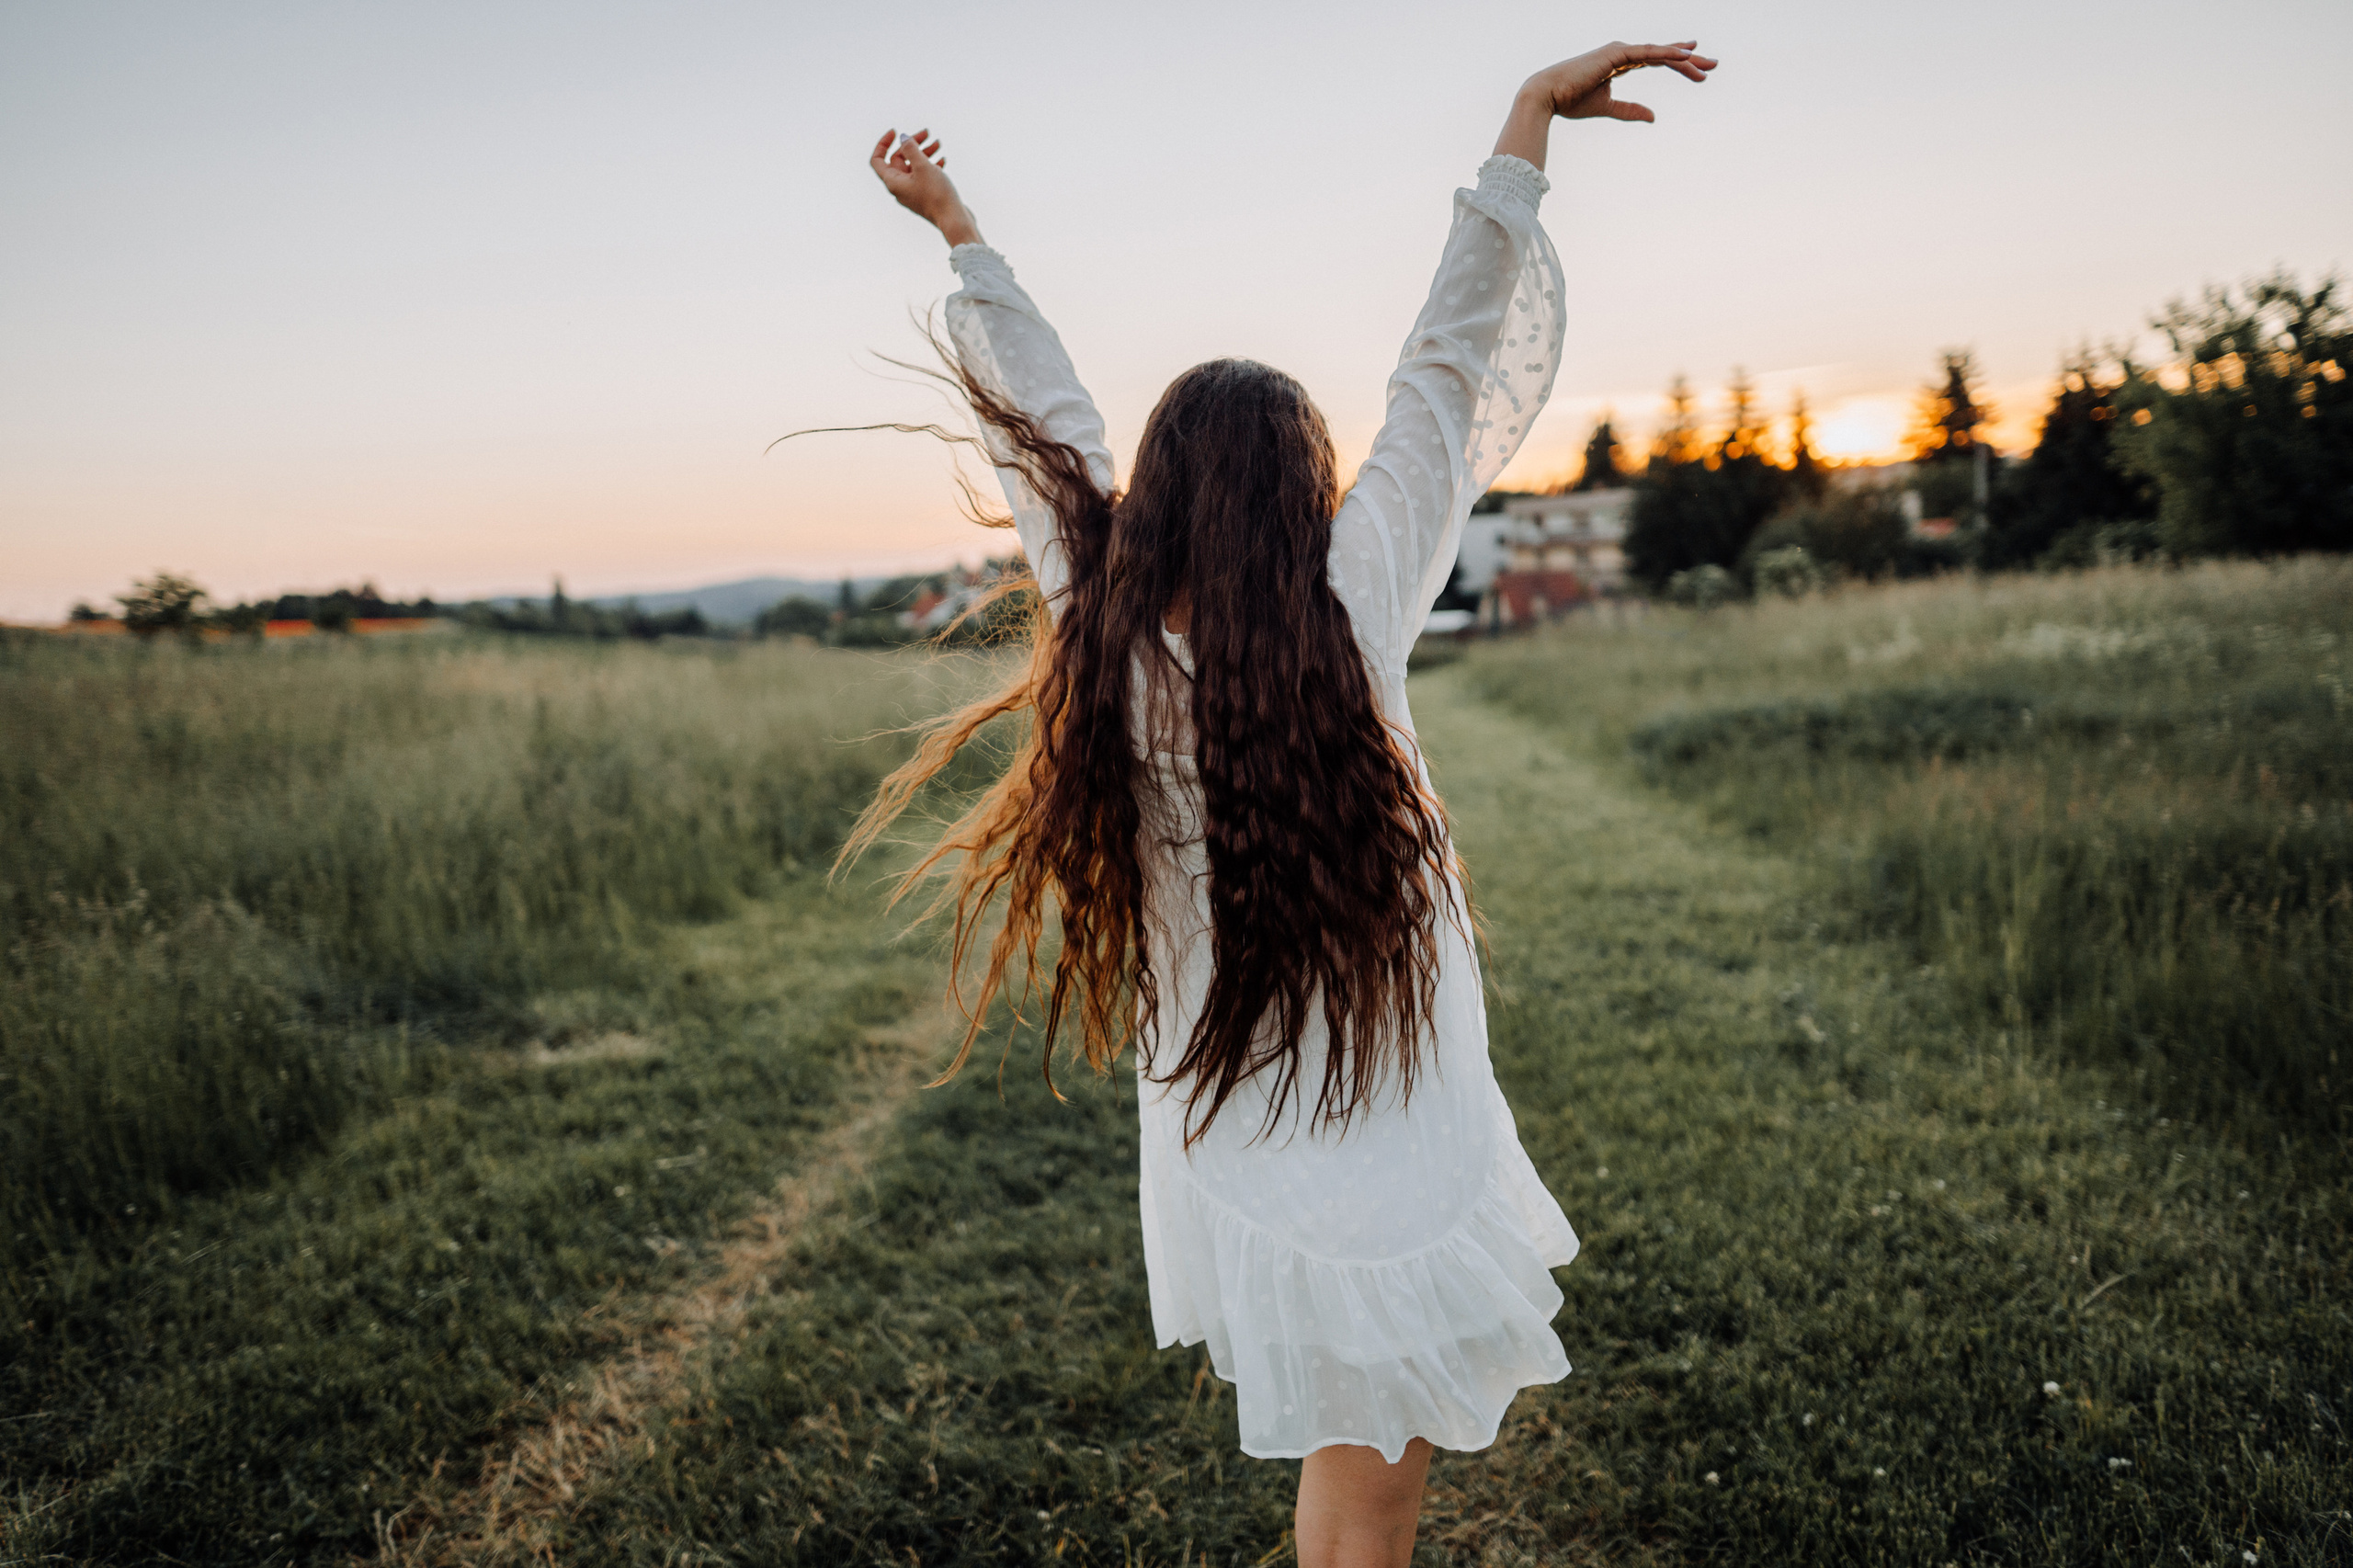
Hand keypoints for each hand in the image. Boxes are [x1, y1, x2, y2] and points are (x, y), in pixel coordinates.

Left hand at [869, 128, 982, 247]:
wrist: (954, 221)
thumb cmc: (937, 195)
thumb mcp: (923, 167)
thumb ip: (911, 149)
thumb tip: (903, 138)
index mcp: (893, 182)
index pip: (877, 160)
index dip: (883, 143)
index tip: (896, 132)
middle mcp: (900, 188)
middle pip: (899, 159)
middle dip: (912, 144)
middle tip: (927, 133)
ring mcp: (913, 192)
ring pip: (913, 166)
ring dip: (924, 152)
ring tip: (938, 143)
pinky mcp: (925, 195)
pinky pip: (923, 176)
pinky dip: (930, 165)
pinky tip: (942, 159)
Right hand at [1526, 41, 1715, 124]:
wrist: (1547, 96)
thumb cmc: (1571, 101)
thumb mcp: (1608, 107)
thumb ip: (1630, 110)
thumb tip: (1654, 117)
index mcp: (1620, 63)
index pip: (1656, 60)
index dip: (1678, 62)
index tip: (1698, 66)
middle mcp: (1622, 53)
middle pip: (1663, 54)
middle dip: (1689, 59)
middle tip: (1713, 64)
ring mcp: (1620, 51)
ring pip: (1660, 53)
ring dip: (1684, 58)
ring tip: (1706, 64)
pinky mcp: (1616, 54)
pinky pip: (1648, 53)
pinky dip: (1668, 53)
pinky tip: (1686, 55)